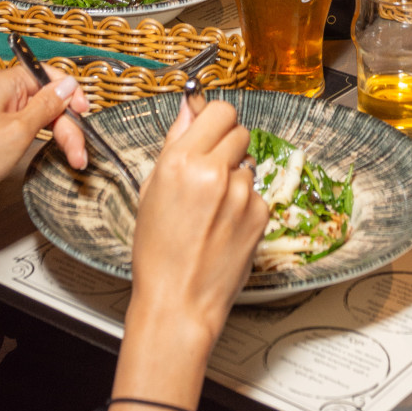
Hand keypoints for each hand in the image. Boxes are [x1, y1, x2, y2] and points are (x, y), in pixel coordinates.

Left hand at [0, 65, 89, 243]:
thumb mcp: (18, 131)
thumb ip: (46, 105)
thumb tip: (69, 84)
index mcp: (3, 83)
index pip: (47, 74)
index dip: (70, 93)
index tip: (85, 113)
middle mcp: (0, 93)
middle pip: (46, 99)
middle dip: (66, 124)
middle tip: (79, 152)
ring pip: (38, 116)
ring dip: (58, 135)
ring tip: (74, 159)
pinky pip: (25, 127)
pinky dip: (41, 139)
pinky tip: (53, 152)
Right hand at [129, 99, 267, 350]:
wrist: (178, 302)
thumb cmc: (158, 252)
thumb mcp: (152, 190)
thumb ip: (174, 143)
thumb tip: (188, 108)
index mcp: (181, 161)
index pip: (219, 110)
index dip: (215, 119)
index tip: (210, 129)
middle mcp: (214, 172)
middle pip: (239, 130)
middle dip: (227, 143)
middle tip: (210, 169)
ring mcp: (241, 193)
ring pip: (248, 162)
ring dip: (234, 175)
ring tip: (212, 207)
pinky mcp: (260, 214)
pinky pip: (255, 192)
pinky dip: (243, 203)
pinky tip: (224, 224)